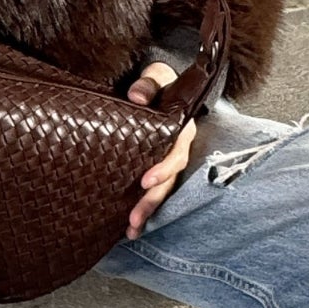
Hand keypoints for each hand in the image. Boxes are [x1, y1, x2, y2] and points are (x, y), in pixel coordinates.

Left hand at [125, 62, 196, 238]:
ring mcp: (168, 160)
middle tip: (134, 218)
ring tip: (131, 230)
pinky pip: (153, 189)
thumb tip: (136, 96)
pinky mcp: (156, 166)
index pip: (176, 153)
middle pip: (169, 180)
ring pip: (162, 190)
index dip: (163, 169)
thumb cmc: (158, 82)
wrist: (158, 84)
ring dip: (148, 210)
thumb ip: (148, 84)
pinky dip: (143, 206)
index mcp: (181, 129)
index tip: (145, 181)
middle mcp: (178, 148)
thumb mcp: (156, 77)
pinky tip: (127, 225)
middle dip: (153, 201)